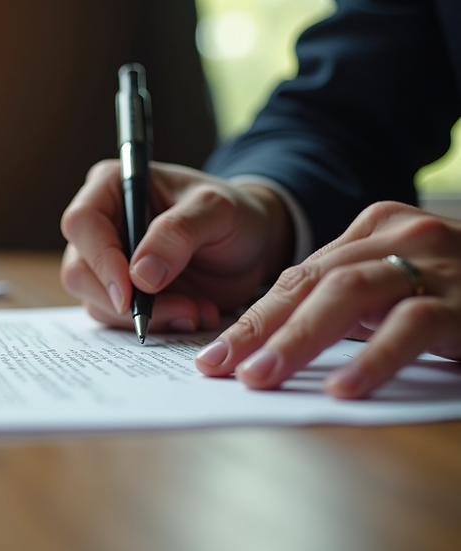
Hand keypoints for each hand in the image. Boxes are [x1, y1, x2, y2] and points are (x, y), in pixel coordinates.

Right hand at [60, 160, 293, 332]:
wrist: (252, 245)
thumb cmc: (233, 213)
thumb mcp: (216, 210)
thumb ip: (178, 232)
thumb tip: (140, 275)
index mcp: (112, 187)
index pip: (82, 223)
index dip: (100, 260)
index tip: (131, 293)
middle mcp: (101, 225)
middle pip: (79, 271)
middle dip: (125, 302)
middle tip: (181, 310)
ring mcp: (107, 263)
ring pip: (97, 302)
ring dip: (149, 318)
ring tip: (197, 310)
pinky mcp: (122, 294)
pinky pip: (120, 321)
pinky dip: (158, 325)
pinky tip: (194, 313)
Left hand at [195, 201, 460, 398]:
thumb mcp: (400, 286)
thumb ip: (349, 301)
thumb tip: (273, 342)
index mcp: (374, 229)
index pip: (297, 275)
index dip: (252, 316)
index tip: (215, 355)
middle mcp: (400, 234)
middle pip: (310, 281)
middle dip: (258, 327)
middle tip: (219, 367)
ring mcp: (435, 261)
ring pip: (348, 295)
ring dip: (297, 339)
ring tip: (261, 378)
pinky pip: (412, 326)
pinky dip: (372, 359)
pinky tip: (341, 389)